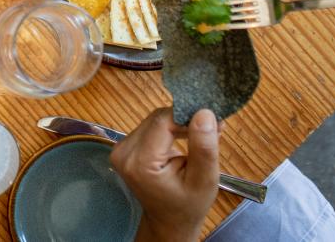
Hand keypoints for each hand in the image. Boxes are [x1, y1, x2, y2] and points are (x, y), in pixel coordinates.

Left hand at [110, 108, 219, 241]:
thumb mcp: (204, 180)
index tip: (213, 118)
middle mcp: (124, 152)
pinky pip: (151, 127)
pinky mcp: (125, 147)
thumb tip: (204, 113)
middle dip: (186, 120)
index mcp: (140, 162)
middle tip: (214, 128)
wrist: (169, 220)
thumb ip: (203, 148)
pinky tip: (187, 138)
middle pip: (158, 119)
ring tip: (203, 135)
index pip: (163, 122)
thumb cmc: (188, 205)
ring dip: (179, 124)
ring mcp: (121, 149)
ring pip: (155, 121)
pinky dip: (170, 130)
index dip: (188, 115)